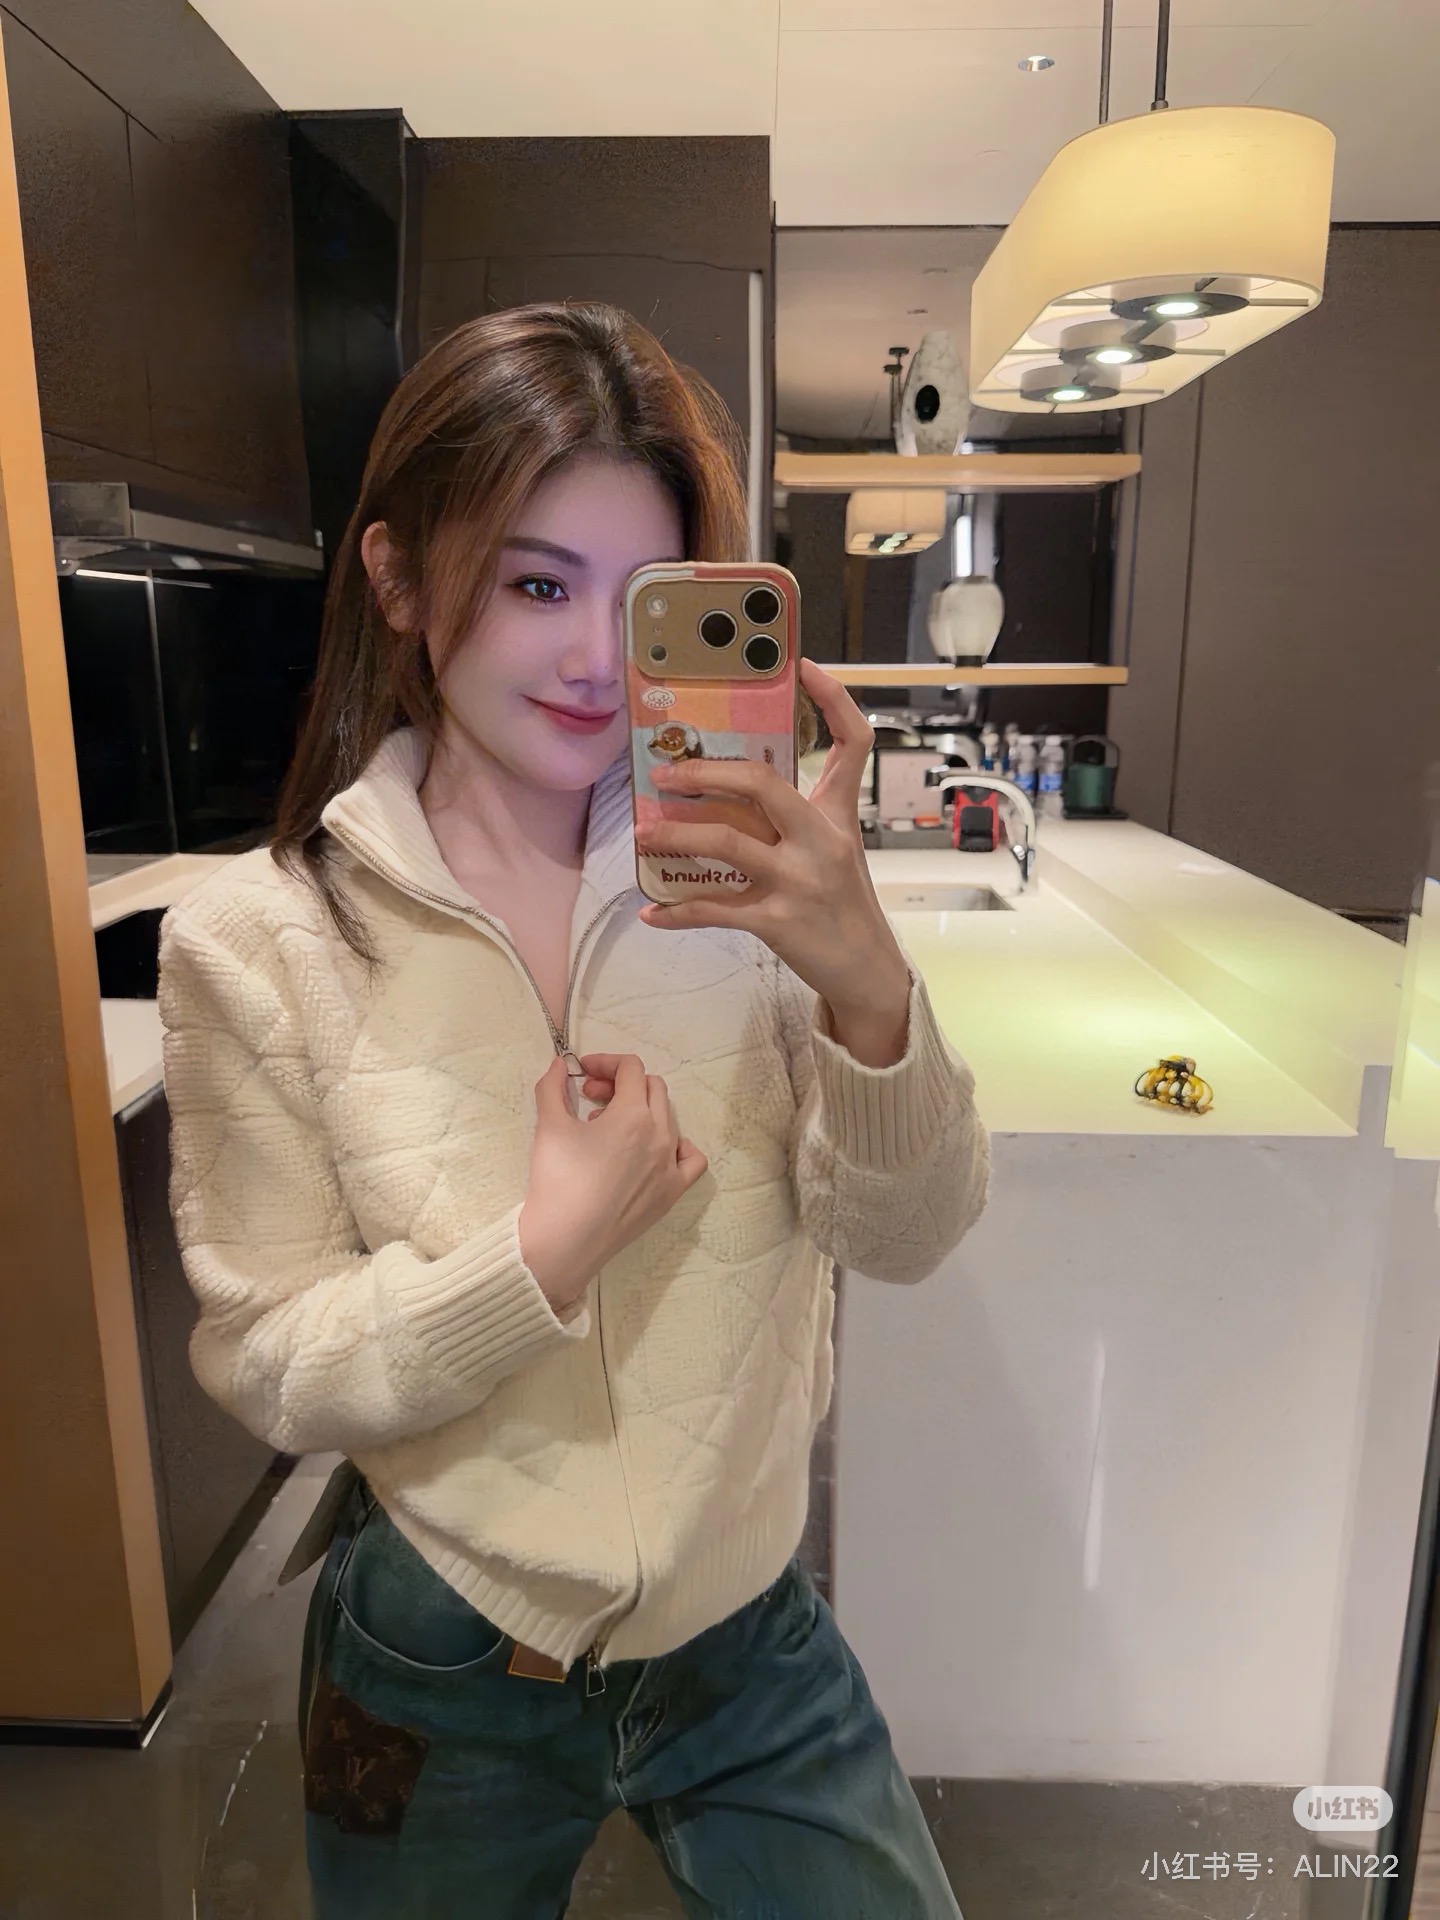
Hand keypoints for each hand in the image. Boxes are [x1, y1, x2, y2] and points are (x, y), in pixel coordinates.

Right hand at [518, 1054, 708, 1313]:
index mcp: (634, 1114)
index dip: (605, 1063)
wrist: (565, 1239)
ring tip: (608, 1129)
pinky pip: (691, 1160)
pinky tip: (654, 1150)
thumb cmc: (558, 1179)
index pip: (630, 1069)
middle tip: (590, 1100)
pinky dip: (678, 1146)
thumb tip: (560, 1064)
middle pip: (652, 1089)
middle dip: (621, 1085)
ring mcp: (670, 1165)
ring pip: (668, 1119)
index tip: (582, 1075)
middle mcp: (661, 1135)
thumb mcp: (549, 1125)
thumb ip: (553, 1086)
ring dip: (641, 1112)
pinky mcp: (671, 1193)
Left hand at [636, 657, 912, 1059]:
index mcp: (837, 815)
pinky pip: (715, 910)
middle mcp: (821, 840)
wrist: (867, 970)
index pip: (854, 743)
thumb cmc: (843, 904)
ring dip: (676, 835)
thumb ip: (797, 817)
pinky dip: (678, 912)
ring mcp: (800, 881)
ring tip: (644, 832)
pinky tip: (653, 912)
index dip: (833, 699)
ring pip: (726, 843)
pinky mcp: (778, 922)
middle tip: (668, 772)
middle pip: (762, 784)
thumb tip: (732, 793)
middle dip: (706, 773)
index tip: (804, 666)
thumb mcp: (836, 850)